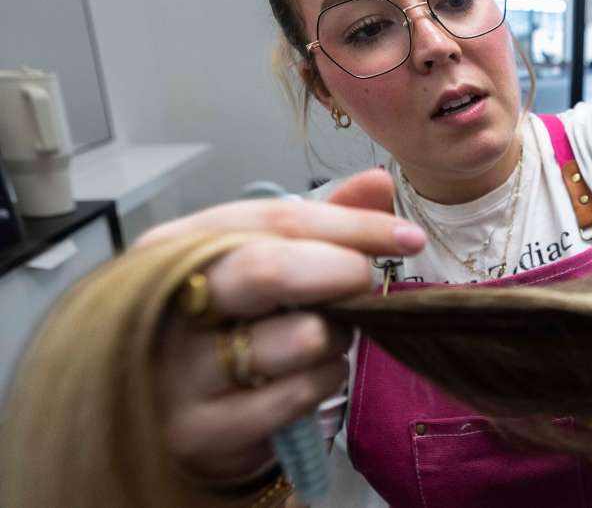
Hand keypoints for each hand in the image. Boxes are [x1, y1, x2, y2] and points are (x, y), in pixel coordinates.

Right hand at [143, 169, 418, 483]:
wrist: (163, 416)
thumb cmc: (222, 322)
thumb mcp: (257, 260)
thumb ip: (320, 221)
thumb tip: (378, 181)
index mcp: (175, 246)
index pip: (276, 221)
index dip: (352, 225)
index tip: (408, 237)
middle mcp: (167, 303)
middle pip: (270, 270)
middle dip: (341, 272)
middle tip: (363, 284)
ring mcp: (178, 373)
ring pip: (300, 338)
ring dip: (338, 335)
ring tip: (327, 334)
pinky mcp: (202, 431)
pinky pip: (299, 395)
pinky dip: (324, 380)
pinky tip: (310, 375)